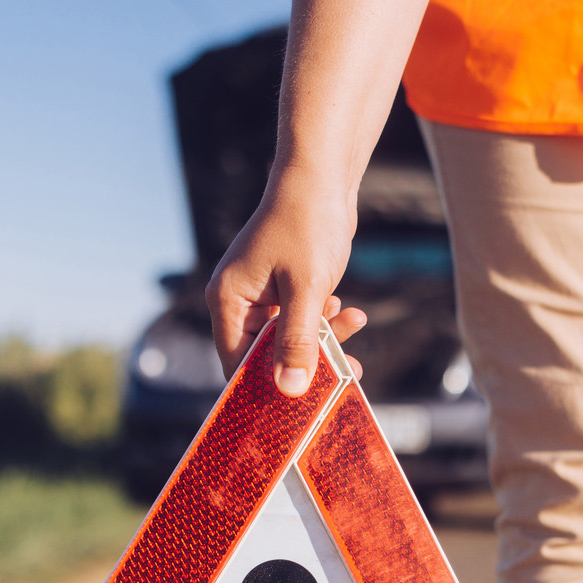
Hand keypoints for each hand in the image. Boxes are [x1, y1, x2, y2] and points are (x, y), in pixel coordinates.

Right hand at [206, 167, 367, 392]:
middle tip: (344, 374)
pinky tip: (351, 309)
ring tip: (354, 325)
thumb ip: (298, 341)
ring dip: (324, 339)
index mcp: (229, 301)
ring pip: (290, 338)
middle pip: (266, 355)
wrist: (323, 177)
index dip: (266, 387)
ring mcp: (263, 295)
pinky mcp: (286, 288)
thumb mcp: (306, 289)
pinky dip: (327, 319)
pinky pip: (303, 319)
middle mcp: (240, 301)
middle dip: (306, 362)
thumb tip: (290, 389)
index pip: (237, 363)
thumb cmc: (306, 223)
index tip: (301, 405)